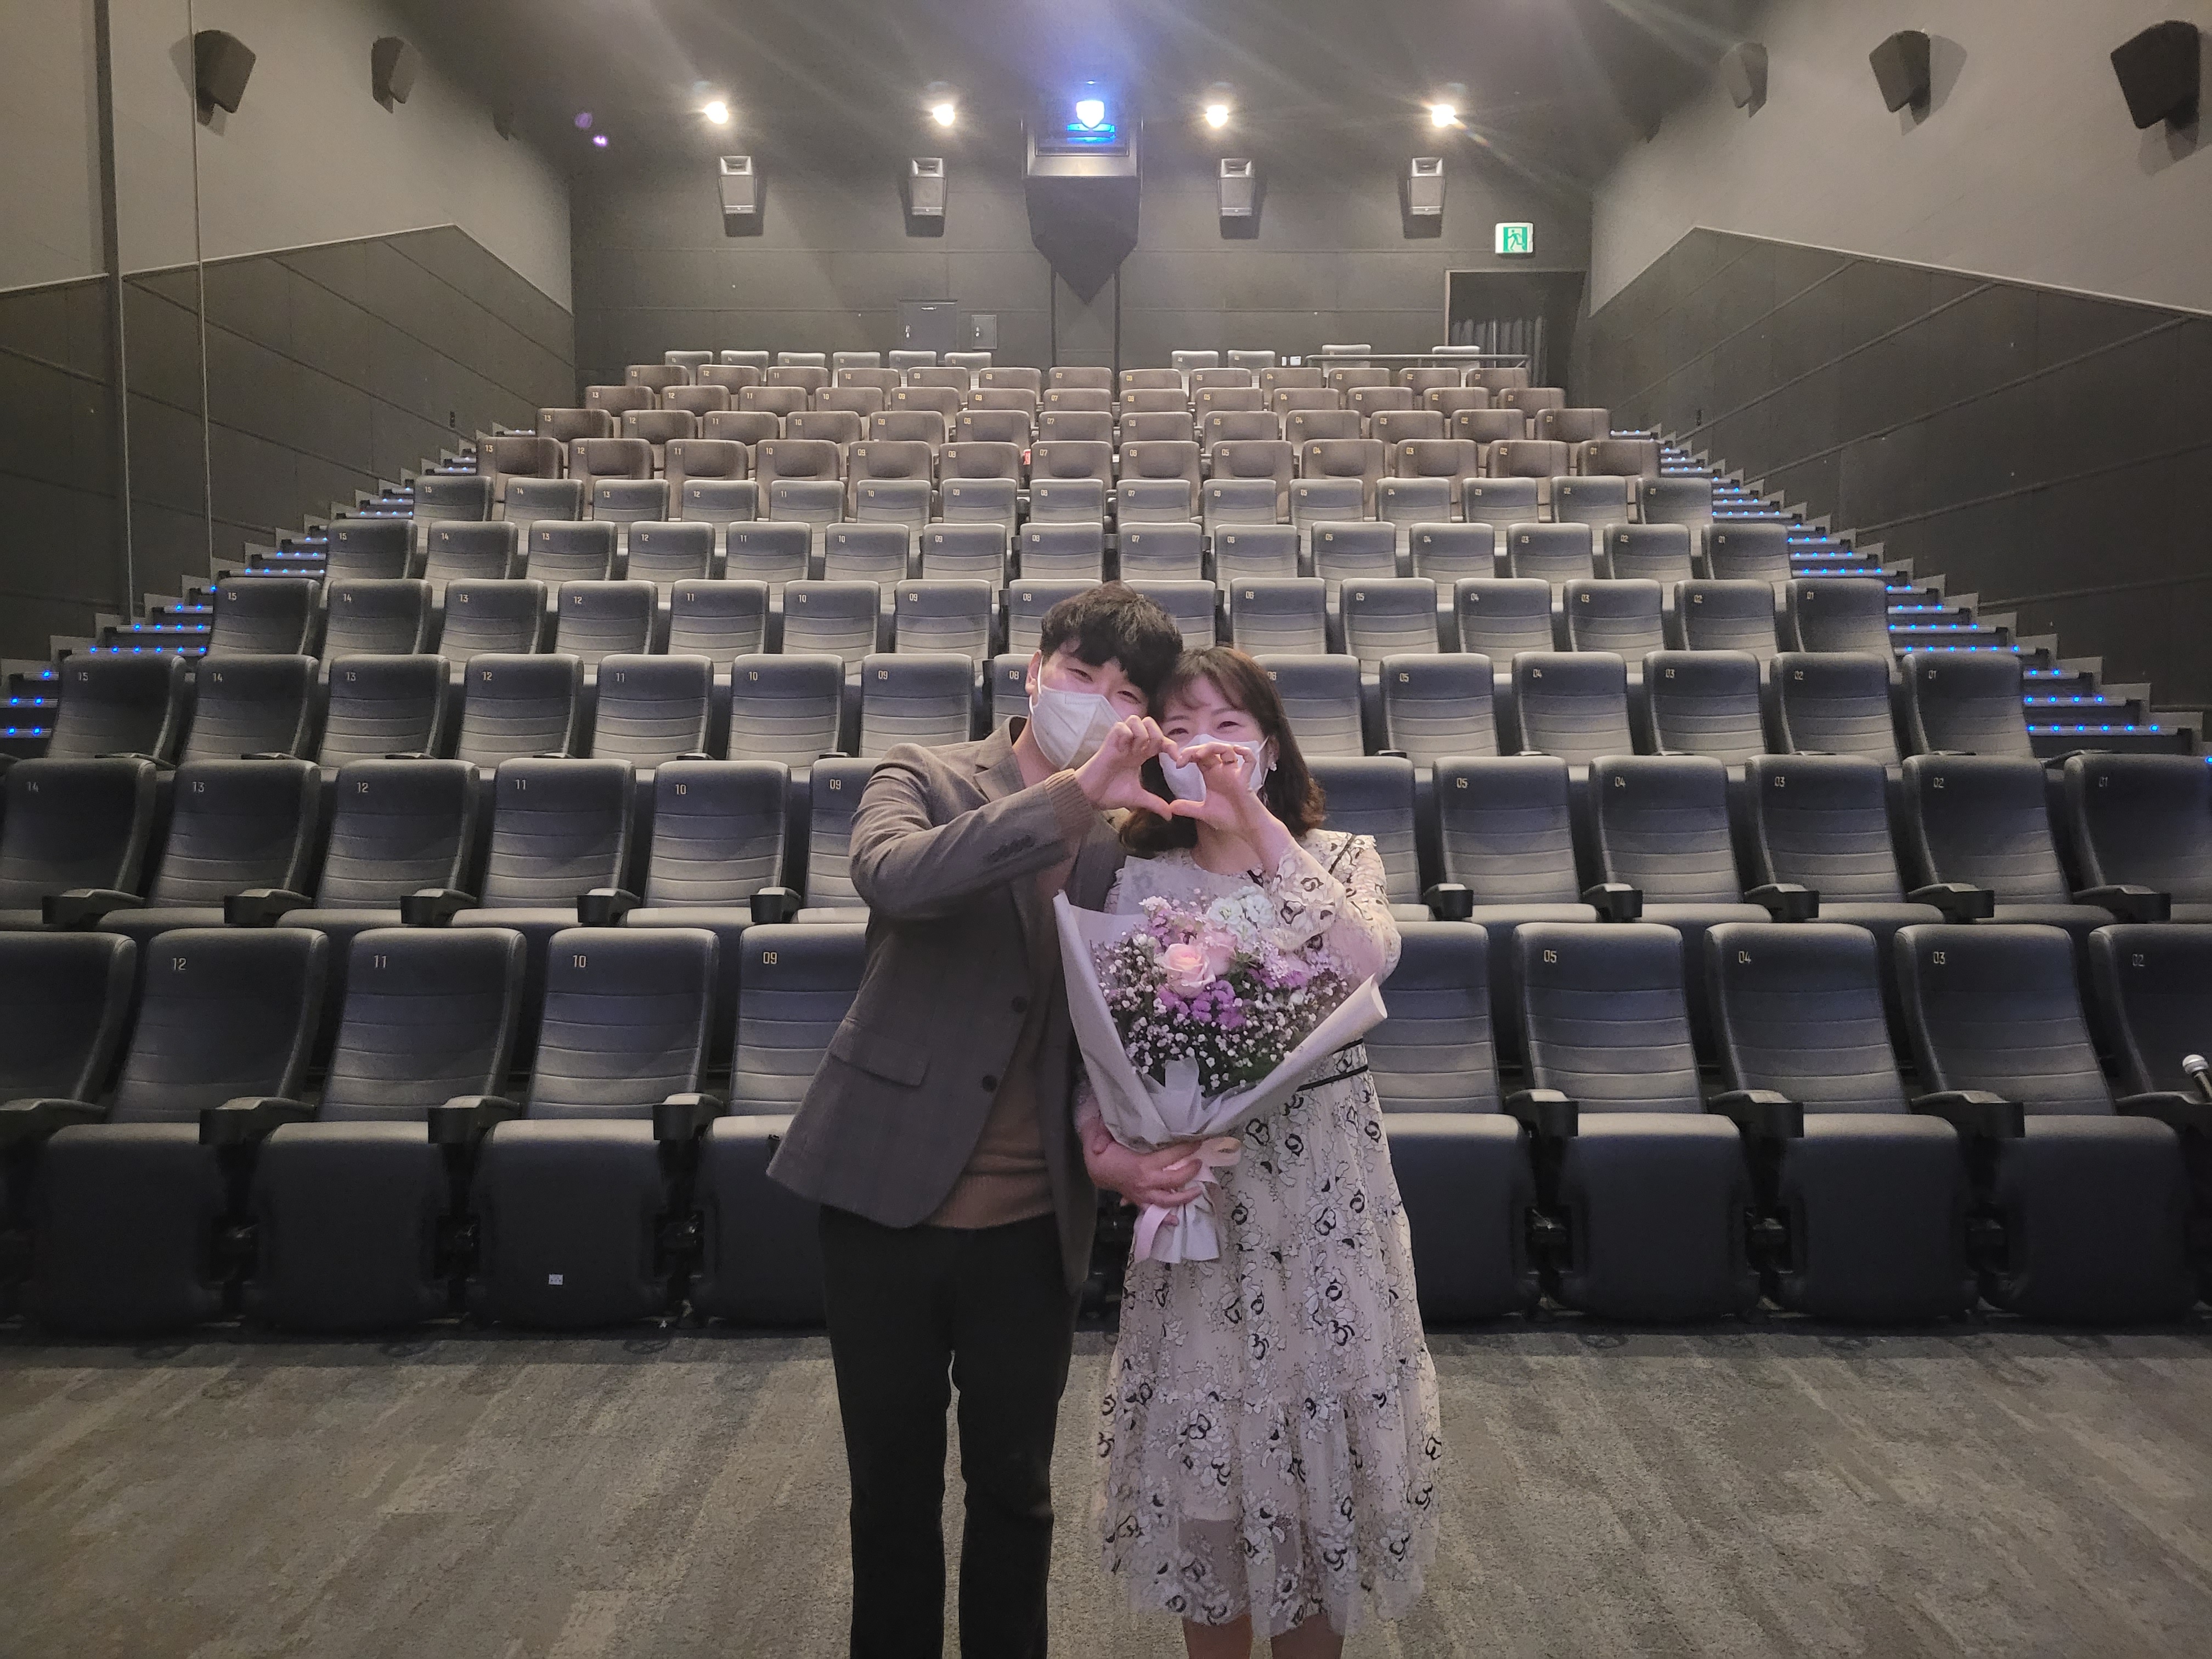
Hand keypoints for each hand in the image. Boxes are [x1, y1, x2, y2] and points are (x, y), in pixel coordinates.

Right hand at [1073, 716, 1174, 812]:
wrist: (1090, 796)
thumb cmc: (1110, 793)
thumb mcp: (1137, 798)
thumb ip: (1154, 803)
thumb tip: (1170, 816)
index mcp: (1140, 754)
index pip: (1161, 740)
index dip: (1171, 746)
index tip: (1177, 761)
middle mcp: (1132, 745)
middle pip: (1150, 722)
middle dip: (1157, 735)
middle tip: (1151, 753)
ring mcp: (1120, 742)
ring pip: (1136, 720)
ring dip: (1141, 735)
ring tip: (1135, 751)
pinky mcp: (1109, 742)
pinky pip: (1121, 727)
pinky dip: (1126, 736)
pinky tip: (1123, 750)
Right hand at [1084, 1133, 1205, 1209]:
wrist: (1095, 1169)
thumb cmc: (1103, 1152)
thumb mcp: (1100, 1137)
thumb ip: (1100, 1136)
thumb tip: (1099, 1146)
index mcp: (1141, 1165)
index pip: (1171, 1156)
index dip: (1186, 1148)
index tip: (1197, 1142)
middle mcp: (1145, 1182)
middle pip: (1175, 1180)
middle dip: (1190, 1171)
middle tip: (1199, 1163)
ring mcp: (1143, 1194)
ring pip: (1168, 1201)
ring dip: (1184, 1197)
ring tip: (1197, 1190)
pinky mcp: (1139, 1200)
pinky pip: (1153, 1212)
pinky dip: (1164, 1218)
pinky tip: (1174, 1220)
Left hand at [1162, 741, 1270, 832]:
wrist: (1246, 828)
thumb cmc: (1229, 818)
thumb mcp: (1203, 812)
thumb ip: (1188, 808)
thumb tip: (1170, 807)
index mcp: (1212, 775)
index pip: (1199, 757)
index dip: (1188, 755)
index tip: (1178, 764)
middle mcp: (1223, 770)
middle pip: (1211, 749)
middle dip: (1196, 749)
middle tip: (1184, 757)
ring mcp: (1235, 773)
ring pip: (1227, 749)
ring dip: (1213, 747)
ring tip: (1200, 754)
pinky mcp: (1246, 779)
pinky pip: (1250, 760)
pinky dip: (1245, 753)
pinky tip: (1236, 750)